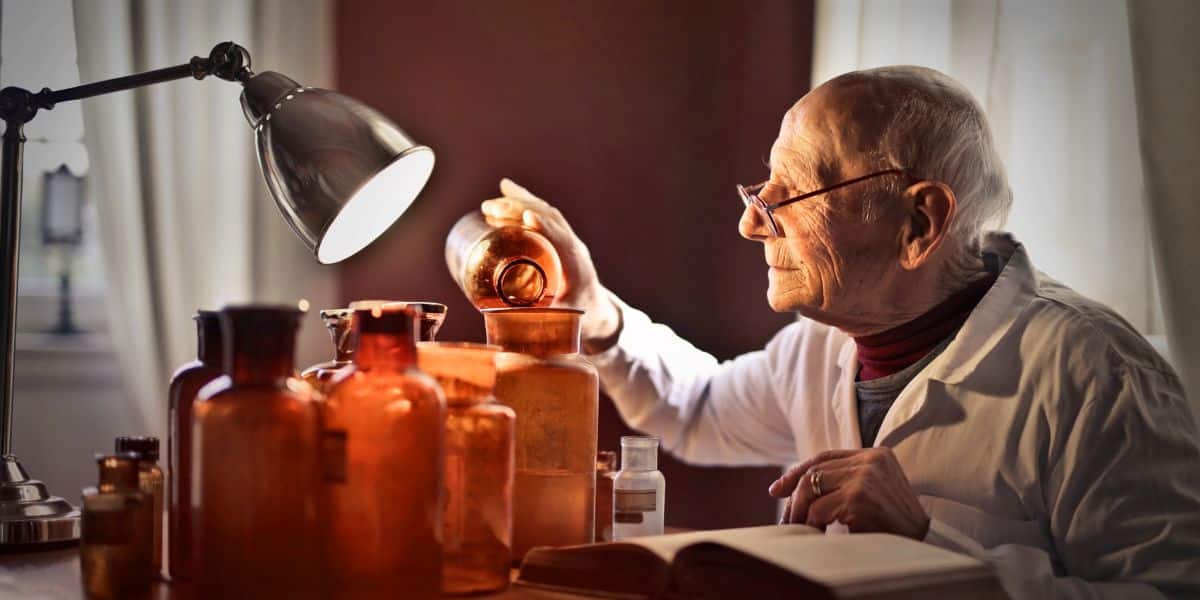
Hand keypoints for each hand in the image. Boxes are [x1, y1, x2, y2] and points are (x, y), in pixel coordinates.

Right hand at [480, 179, 619, 345]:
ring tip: (490, 203)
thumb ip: (538, 324)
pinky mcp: (558, 240)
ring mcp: (567, 241)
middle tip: (490, 209)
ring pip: (545, 213)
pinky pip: (543, 216)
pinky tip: (505, 194)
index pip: (562, 239)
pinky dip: (523, 203)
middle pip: (549, 219)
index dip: (546, 227)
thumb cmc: (582, 318)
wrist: (600, 312)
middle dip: (519, 209)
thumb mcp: (561, 322)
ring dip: (518, 203)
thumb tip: (504, 332)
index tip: (527, 216)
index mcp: (577, 265)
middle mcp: (573, 247)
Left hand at [768, 448, 929, 539]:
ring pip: (812, 488)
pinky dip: (812, 525)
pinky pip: (819, 510)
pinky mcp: (859, 497)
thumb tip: (796, 488)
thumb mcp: (873, 492)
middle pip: (815, 471)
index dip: (797, 472)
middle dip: (794, 497)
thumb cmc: (895, 523)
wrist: (925, 544)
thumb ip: (846, 481)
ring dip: (800, 513)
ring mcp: (865, 476)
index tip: (776, 490)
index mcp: (876, 454)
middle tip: (786, 520)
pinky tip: (817, 535)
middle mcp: (871, 460)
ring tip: (799, 530)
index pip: (825, 456)